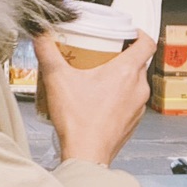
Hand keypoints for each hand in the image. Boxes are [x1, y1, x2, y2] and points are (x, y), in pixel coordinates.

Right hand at [41, 32, 153, 166]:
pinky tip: (98, 100)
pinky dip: (119, 97)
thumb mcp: (57, 79)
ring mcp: (138, 107)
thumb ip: (47, 52)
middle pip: (138, 62)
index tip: (128, 32)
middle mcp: (138, 88)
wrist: (86, 154)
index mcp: (126, 72)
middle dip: (121, 55)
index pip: (146, 43)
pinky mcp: (132, 122)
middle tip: (103, 54)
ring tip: (97, 77)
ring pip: (134, 83)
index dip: (139, 34)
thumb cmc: (79, 121)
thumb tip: (40, 35)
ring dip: (120, 78)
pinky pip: (130, 102)